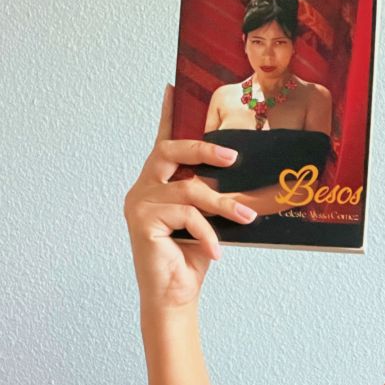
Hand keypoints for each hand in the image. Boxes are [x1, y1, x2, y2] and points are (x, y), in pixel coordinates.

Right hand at [124, 84, 257, 311]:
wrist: (174, 296)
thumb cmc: (191, 258)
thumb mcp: (206, 220)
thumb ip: (210, 195)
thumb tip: (239, 176)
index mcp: (156, 183)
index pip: (162, 143)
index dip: (167, 115)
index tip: (172, 88)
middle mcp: (142, 188)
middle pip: (170, 151)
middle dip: (203, 149)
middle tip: (232, 156)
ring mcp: (139, 203)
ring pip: (189, 190)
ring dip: (222, 204)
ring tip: (245, 218)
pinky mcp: (142, 221)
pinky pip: (186, 215)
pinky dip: (207, 232)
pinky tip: (217, 251)